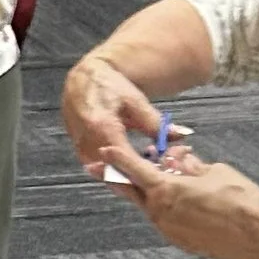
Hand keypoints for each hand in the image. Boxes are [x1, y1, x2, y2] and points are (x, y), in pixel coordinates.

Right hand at [61, 50, 165, 172]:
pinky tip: (128, 167)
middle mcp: (87, 139)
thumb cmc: (108, 85)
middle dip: (134, 178)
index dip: (143, 170)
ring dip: (123, 176)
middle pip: (113, 171)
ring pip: (104, 173)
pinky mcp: (78, 149)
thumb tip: (180, 135)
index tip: (160, 174)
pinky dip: (112, 169)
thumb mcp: (135, 101)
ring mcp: (79, 146)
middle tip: (155, 179)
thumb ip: (156, 123)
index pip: (124, 159)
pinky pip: (97, 167)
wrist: (83, 78)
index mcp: (102, 126)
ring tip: (143, 174)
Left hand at [102, 133, 258, 258]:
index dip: (118, 157)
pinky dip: (164, 206)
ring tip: (154, 177)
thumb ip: (190, 166)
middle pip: (132, 191)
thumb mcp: (215, 172)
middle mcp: (161, 213)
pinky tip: (177, 198)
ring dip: (146, 191)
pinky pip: (165, 219)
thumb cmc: (241, 200)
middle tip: (98, 168)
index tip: (104, 149)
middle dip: (117, 177)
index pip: (134, 170)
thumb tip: (179, 160)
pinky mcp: (181, 241)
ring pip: (149, 206)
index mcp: (166, 191)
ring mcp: (169, 231)